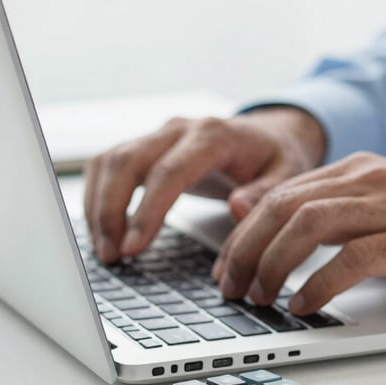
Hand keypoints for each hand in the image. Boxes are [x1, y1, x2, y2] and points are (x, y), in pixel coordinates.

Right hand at [84, 106, 325, 262]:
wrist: (272, 134)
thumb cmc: (278, 157)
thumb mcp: (287, 176)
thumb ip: (265, 194)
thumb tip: (237, 208)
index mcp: (214, 135)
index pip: (169, 171)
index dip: (147, 210)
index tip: (134, 246)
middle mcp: (180, 129)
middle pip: (128, 162)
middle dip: (111, 211)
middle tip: (112, 255)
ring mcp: (160, 135)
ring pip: (110, 161)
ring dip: (99, 206)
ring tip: (105, 250)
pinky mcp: (147, 146)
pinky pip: (109, 165)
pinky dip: (98, 195)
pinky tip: (102, 228)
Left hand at [212, 151, 385, 313]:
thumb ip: (343, 214)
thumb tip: (283, 232)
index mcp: (362, 169)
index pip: (282, 194)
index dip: (245, 232)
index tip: (228, 267)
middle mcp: (372, 178)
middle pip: (284, 206)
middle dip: (246, 249)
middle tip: (230, 289)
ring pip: (308, 225)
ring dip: (273, 265)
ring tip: (258, 298)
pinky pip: (353, 257)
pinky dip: (319, 283)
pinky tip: (303, 305)